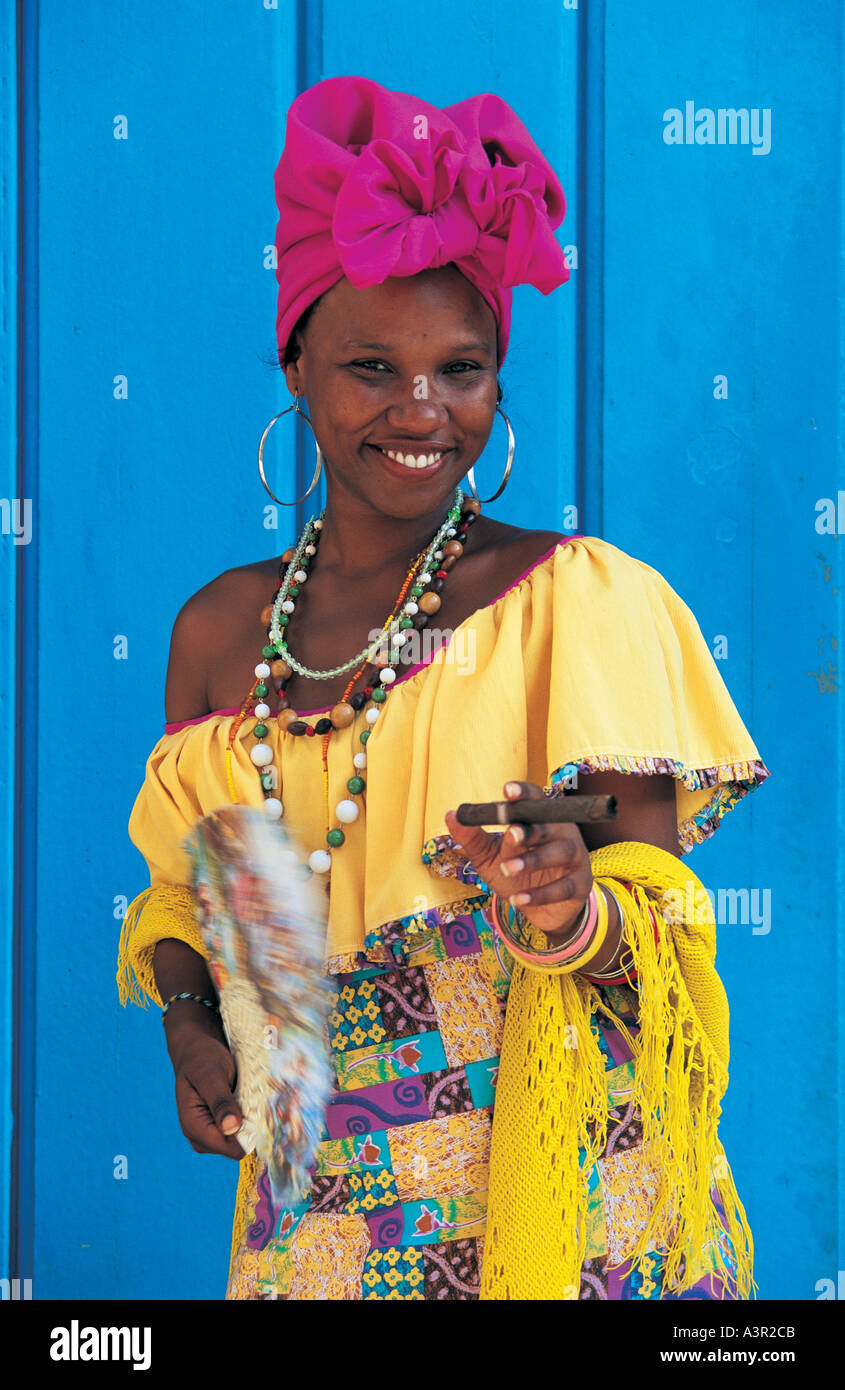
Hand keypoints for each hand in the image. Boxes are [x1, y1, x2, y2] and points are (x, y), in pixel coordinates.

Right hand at [165, 1009, 245, 1159]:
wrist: (196, 1051)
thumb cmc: (202, 1059)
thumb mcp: (212, 1075)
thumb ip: (221, 1102)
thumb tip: (231, 1129)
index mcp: (193, 1126)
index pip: (230, 1147)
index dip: (247, 1132)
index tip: (256, 1108)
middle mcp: (198, 1136)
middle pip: (236, 1148)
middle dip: (248, 1127)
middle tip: (250, 1098)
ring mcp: (207, 1135)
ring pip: (239, 1142)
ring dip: (248, 1122)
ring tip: (245, 1096)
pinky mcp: (217, 1129)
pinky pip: (238, 1133)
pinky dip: (246, 1119)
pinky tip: (245, 1101)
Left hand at [444, 780, 593, 938]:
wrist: (539, 910)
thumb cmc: (515, 872)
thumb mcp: (489, 855)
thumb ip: (472, 837)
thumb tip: (451, 815)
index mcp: (540, 819)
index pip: (535, 799)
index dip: (523, 794)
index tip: (507, 791)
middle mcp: (561, 832)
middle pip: (549, 825)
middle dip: (530, 829)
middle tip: (511, 834)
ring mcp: (575, 857)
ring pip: (560, 852)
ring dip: (533, 860)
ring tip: (507, 869)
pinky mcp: (579, 885)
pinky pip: (563, 887)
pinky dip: (540, 894)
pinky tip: (519, 900)